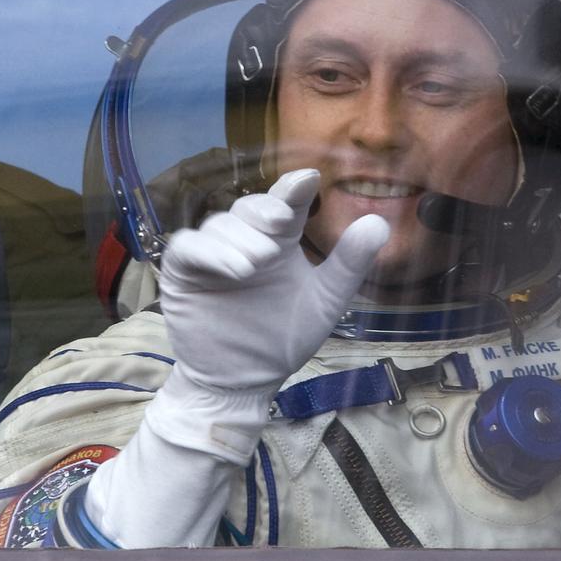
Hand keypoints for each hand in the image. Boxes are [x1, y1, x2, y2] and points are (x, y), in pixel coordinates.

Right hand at [158, 169, 389, 395]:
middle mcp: (244, 240)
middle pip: (249, 207)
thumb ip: (348, 264)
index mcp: (279, 241)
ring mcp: (212, 254)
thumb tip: (378, 222)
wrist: (243, 381)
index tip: (309, 179)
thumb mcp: (324, 301)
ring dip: (241, 237)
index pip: (286, 204)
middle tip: (281, 224)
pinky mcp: (182, 271)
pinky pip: (189, 247)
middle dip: (264, 211)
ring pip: (220, 224)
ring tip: (259, 262)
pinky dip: (211, 252)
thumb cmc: (283, 339)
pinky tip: (236, 269)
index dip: (293, 188)